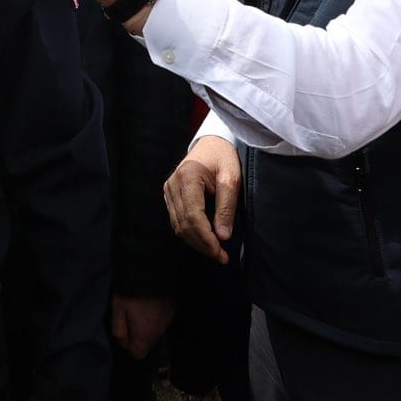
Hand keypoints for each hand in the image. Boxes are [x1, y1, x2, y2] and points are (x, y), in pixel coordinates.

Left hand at [110, 294, 175, 359]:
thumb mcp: (118, 309)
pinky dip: (155, 318)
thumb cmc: (132, 293)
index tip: (125, 332)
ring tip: (139, 311)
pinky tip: (149, 306)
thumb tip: (121, 341)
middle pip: (147, 343)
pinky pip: (161, 322)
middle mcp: (158, 332)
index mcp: (144, 335)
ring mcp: (167, 322)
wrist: (153, 272)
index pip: (138, 354)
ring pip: (154, 333)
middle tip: (129, 318)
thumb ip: (118, 329)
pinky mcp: (172, 311)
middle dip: (138, 335)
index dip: (129, 346)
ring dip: (147, 326)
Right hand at [163, 135, 241, 262]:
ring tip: (216, 252)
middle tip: (221, 257)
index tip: (220, 252)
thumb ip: (226, 207)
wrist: (211, 143)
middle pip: (183, 224)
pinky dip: (190, 234)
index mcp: (188, 177)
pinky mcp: (170, 195)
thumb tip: (223, 236)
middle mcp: (173, 185)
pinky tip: (205, 240)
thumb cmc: (223, 158)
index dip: (205, 238)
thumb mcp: (231, 179)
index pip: (193, 216)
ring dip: (196, 242)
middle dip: (202, 244)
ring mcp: (168, 190)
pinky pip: (177, 221)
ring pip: (178, 226)